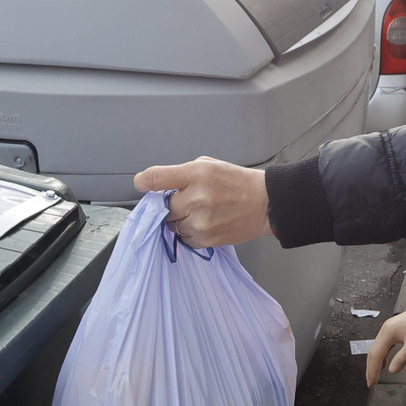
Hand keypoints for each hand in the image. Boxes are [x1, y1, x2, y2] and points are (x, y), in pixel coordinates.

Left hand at [133, 156, 270, 249]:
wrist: (264, 203)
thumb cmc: (236, 182)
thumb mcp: (209, 165)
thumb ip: (183, 174)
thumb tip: (160, 187)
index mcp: (196, 174)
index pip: (158, 177)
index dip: (145, 182)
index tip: (142, 184)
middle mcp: (196, 197)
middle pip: (164, 207)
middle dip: (171, 206)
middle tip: (185, 202)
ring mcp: (201, 220)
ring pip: (173, 226)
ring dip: (180, 221)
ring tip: (199, 214)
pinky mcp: (207, 238)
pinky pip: (185, 239)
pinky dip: (190, 234)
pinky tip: (205, 224)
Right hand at [366, 309, 405, 387]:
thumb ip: (402, 358)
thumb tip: (392, 371)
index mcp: (387, 334)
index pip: (375, 356)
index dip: (372, 371)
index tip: (372, 383)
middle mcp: (384, 332)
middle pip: (372, 353)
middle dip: (370, 369)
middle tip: (370, 383)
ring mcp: (388, 331)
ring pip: (377, 350)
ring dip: (375, 363)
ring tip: (375, 376)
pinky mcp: (392, 332)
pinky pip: (383, 346)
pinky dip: (381, 357)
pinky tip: (383, 363)